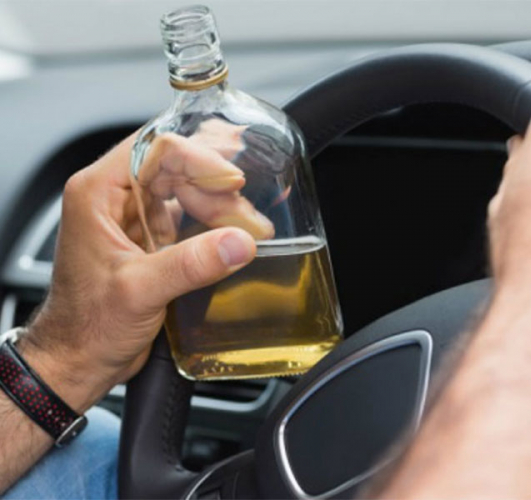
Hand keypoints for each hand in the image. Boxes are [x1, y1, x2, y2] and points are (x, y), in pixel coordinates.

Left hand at [16, 125, 259, 411]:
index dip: (199, 159)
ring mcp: (135, 218)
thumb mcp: (138, 292)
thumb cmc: (85, 326)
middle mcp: (115, 198)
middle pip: (177, 166)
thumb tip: (238, 243)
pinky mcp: (152, 239)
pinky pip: (189, 216)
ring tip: (250, 228)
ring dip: (221, 206)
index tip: (232, 181)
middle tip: (248, 210)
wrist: (79, 361)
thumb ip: (190, 265)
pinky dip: (216, 224)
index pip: (156, 149)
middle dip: (217, 186)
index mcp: (98, 193)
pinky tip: (236, 237)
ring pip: (186, 190)